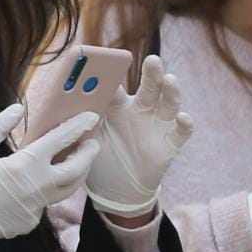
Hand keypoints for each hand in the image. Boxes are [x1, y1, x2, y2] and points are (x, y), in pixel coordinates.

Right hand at [0, 104, 101, 251]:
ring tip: (77, 163)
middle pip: (76, 170)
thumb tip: (17, 110)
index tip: (91, 119)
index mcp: (25, 165)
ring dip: (76, 175)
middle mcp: (38, 186)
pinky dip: (45, 192)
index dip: (78, 128)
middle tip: (92, 144)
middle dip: (88, 155)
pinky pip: (44, 203)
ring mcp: (37, 206)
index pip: (60, 141)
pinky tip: (36, 186)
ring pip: (67, 189)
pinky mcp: (31, 220)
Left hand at [86, 54, 195, 216]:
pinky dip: (184, 125)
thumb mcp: (88, 144)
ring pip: (168, 104)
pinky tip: (183, 118)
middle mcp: (140, 112)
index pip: (117, 88)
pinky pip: (180, 133)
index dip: (113, 77)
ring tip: (169, 80)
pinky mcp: (168, 145)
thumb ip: (81, 126)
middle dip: (152, 74)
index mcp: (117, 109)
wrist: (117, 191)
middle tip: (153, 60)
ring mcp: (156, 127)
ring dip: (171, 92)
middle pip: (149, 88)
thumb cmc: (100, 161)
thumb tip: (67, 110)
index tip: (110, 64)